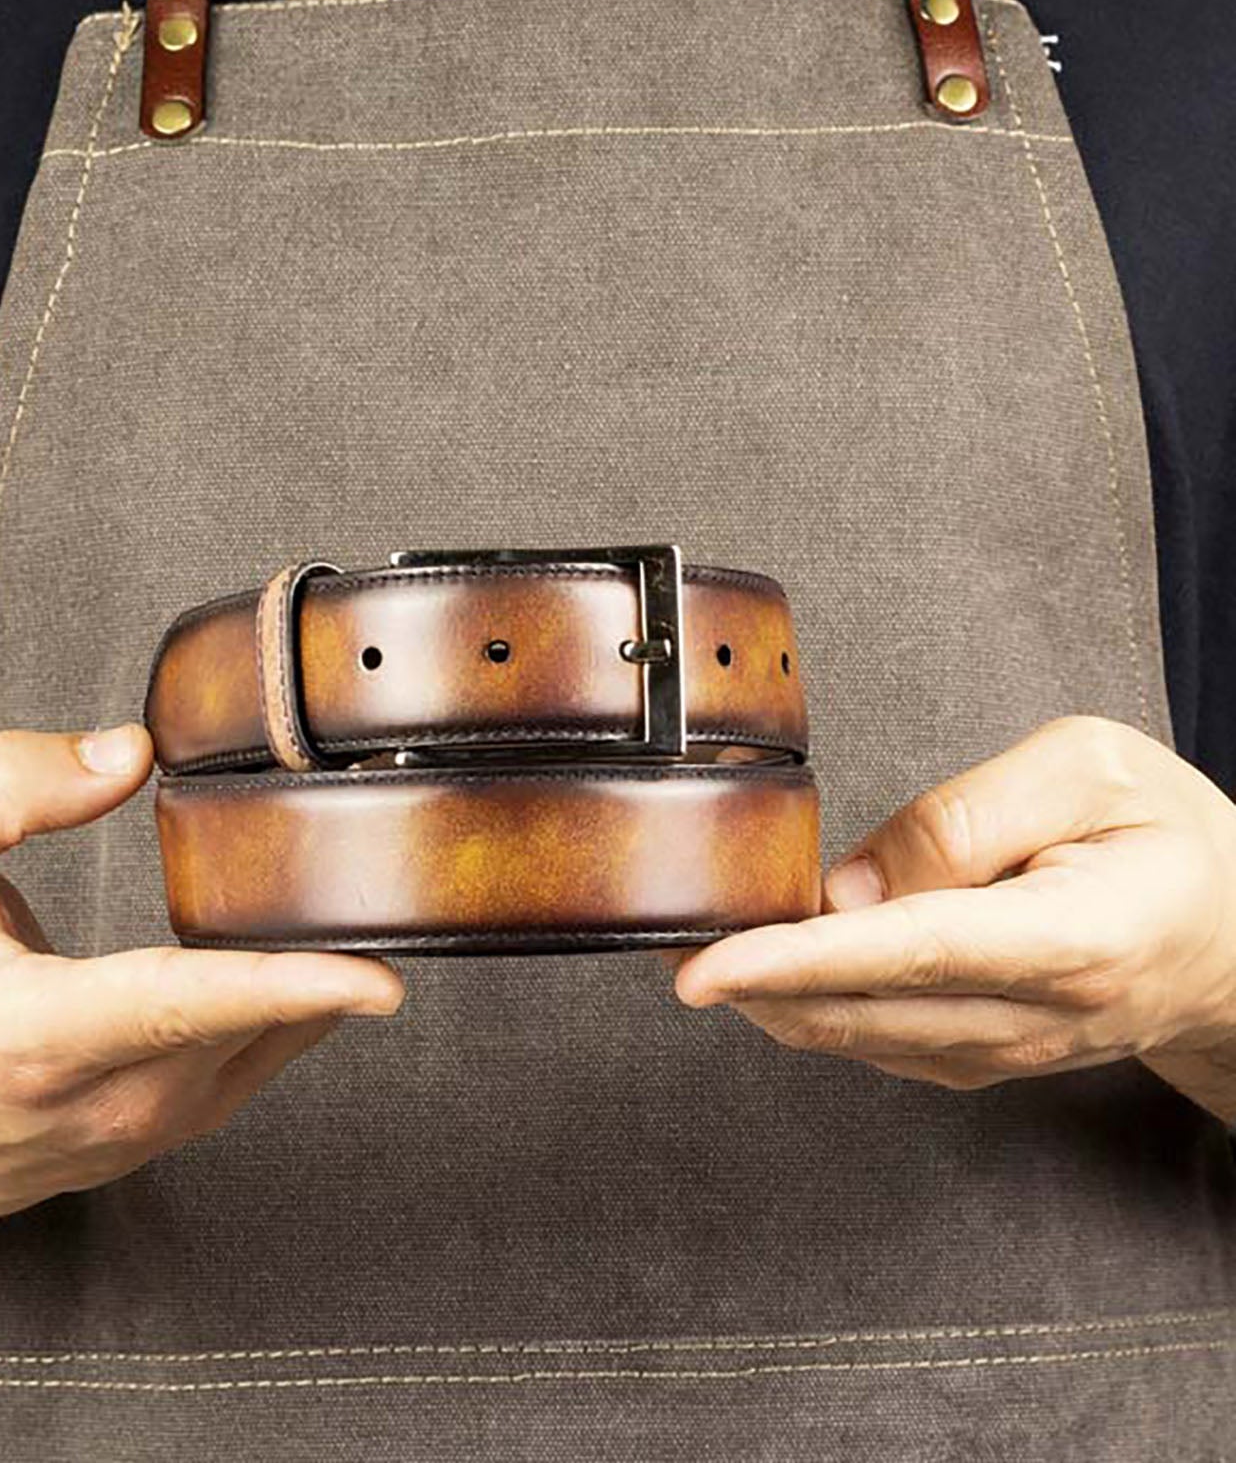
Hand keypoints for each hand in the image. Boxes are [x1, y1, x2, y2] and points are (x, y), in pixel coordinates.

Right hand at [0, 725, 403, 1227]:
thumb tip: (126, 755)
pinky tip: (319, 936)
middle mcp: (111, 1101)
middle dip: (334, 944)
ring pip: (282, 1037)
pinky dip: (310, 992)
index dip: (283, 987)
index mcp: (32, 1039)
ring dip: (329, 967)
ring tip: (356, 887)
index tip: (378, 981)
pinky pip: (279, 1047)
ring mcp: (161, 1125)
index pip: (177, 1010)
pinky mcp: (192, 1121)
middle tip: (390, 862)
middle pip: (255, 1016)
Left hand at [673, 716, 1235, 1107]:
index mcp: (1067, 940)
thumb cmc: (1172, 841)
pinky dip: (805, 1006)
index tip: (703, 969)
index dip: (792, 962)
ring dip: (764, 994)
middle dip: (745, 976)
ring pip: (851, 1037)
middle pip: (856, 1010)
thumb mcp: (1089, 772)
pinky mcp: (975, 1060)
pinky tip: (767, 968)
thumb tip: (851, 887)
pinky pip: (870, 1042)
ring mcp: (1000, 1054)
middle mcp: (1028, 1019)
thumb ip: (966, 820)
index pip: (904, 954)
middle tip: (660, 930)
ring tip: (699, 938)